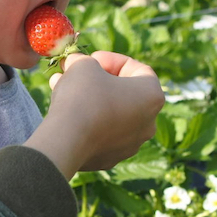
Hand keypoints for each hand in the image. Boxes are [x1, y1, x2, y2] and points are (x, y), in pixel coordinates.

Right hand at [25, 51, 163, 177]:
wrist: (66, 141)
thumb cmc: (82, 96)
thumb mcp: (83, 64)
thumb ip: (85, 60)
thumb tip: (77, 63)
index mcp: (152, 96)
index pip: (138, 69)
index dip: (112, 60)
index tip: (92, 58)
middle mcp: (149, 123)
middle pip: (124, 93)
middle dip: (98, 79)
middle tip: (76, 73)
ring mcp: (131, 144)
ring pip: (111, 113)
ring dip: (90, 99)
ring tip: (63, 88)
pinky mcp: (112, 158)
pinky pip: (101, 133)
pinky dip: (87, 120)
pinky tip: (65, 112)